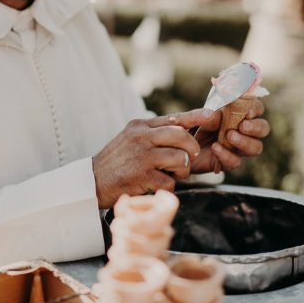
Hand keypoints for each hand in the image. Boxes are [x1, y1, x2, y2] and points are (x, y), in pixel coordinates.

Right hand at [92, 109, 215, 207]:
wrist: (91, 182)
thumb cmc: (116, 162)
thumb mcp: (130, 139)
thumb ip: (152, 134)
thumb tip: (181, 132)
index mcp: (140, 126)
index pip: (174, 118)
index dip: (196, 117)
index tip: (212, 115)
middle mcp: (141, 137)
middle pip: (181, 136)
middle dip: (192, 149)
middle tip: (189, 158)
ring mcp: (141, 156)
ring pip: (180, 158)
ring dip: (182, 170)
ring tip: (171, 174)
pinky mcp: (141, 176)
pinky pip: (170, 181)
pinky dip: (169, 186)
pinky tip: (157, 185)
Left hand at [190, 98, 269, 173]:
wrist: (177, 151)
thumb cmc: (187, 129)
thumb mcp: (189, 119)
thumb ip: (198, 115)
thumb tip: (211, 114)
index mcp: (236, 114)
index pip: (256, 108)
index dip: (255, 108)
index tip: (246, 111)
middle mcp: (241, 131)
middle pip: (263, 128)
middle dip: (256, 127)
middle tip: (242, 125)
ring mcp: (237, 147)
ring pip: (256, 147)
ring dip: (245, 142)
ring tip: (229, 136)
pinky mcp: (228, 162)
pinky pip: (236, 162)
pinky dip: (227, 155)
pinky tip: (215, 148)